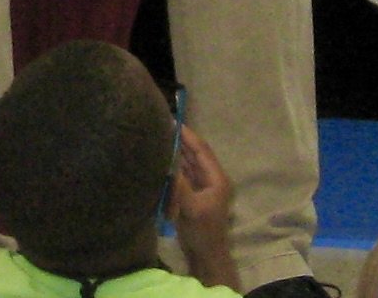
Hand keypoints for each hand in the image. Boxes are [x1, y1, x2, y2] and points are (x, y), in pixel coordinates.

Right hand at [168, 125, 238, 289]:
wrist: (206, 255)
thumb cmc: (203, 232)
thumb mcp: (191, 208)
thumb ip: (180, 186)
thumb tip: (168, 163)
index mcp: (216, 178)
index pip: (202, 151)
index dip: (189, 136)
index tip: (174, 122)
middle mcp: (211, 179)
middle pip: (195, 155)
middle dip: (182, 141)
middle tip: (164, 126)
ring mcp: (202, 187)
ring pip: (188, 164)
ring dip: (177, 153)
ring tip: (161, 138)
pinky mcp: (192, 195)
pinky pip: (183, 176)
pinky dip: (174, 167)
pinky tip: (163, 159)